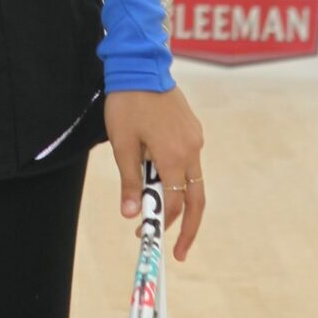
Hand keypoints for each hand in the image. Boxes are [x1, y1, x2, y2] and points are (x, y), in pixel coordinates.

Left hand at [105, 85, 205, 259]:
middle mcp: (191, 150)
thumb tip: (131, 214)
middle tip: (179, 251)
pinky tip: (161, 183)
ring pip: (194, 182)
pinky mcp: (193, 131)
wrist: (141, 66)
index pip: (172, 202)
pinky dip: (179, 180)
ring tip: (162, 218)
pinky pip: (190, 164)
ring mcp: (195, 140)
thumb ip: (130, 181)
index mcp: (174, 155)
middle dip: (187, 228)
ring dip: (180, 202)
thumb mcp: (122, 144)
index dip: (160, 223)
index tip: (144, 237)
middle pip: (195, 200)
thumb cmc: (127, 103)